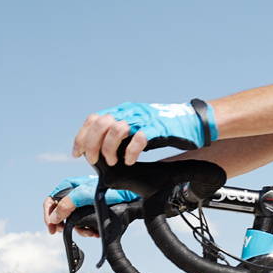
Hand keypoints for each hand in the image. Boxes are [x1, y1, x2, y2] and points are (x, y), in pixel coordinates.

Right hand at [43, 175, 139, 236]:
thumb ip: (67, 204)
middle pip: (61, 213)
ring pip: (73, 221)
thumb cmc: (111, 191)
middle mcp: (76, 194)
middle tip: (67, 233)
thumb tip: (53, 218)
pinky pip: (84, 224)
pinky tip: (94, 232)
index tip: (53, 229)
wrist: (131, 197)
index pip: (51, 200)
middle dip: (65, 225)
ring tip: (89, 232)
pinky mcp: (93, 211)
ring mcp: (84, 204)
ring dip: (79, 229)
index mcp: (71, 185)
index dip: (48, 215)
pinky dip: (88, 230)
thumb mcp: (86, 195)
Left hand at [72, 100, 216, 166]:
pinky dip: (130, 152)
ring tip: (112, 162)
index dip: (82, 136)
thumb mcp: (139, 128)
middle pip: (101, 123)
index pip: (95, 118)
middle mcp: (132, 111)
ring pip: (116, 129)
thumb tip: (101, 152)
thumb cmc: (166, 128)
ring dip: (109, 148)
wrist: (193, 121)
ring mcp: (145, 118)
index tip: (78, 153)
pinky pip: (139, 138)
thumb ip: (122, 135)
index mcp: (125, 110)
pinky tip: (130, 161)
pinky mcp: (158, 127)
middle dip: (92, 144)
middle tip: (94, 160)